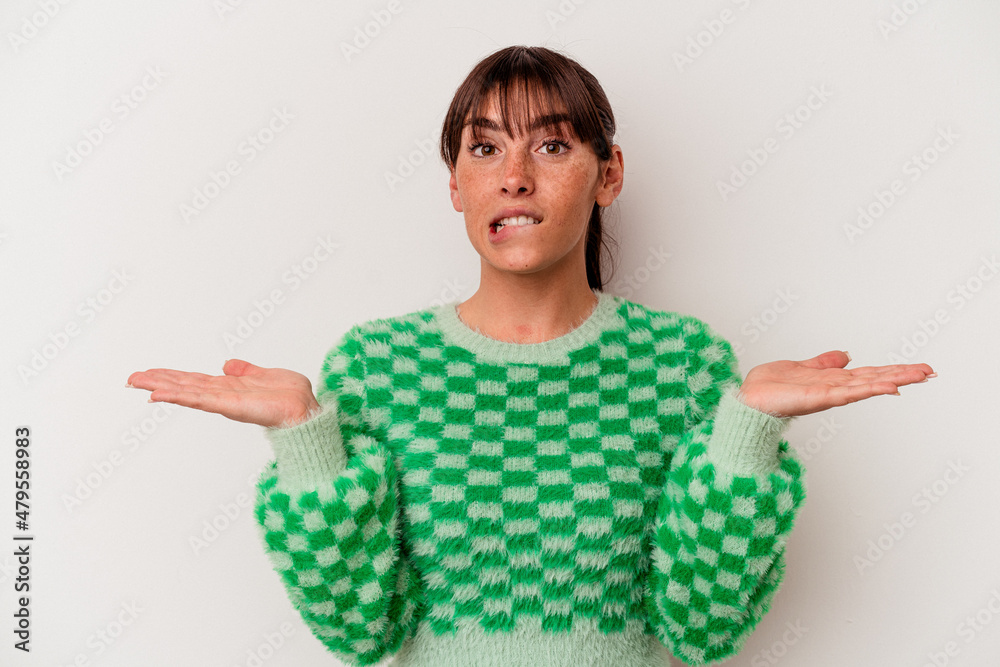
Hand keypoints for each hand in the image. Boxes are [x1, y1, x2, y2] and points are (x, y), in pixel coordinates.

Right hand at [126, 359, 321, 427]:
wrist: (305, 409)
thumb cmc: (291, 396)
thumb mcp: (265, 374)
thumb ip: (245, 370)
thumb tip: (227, 363)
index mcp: (229, 387)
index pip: (194, 381)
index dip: (172, 376)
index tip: (151, 373)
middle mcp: (222, 395)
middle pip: (184, 386)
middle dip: (158, 381)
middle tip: (131, 378)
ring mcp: (223, 401)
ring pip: (186, 393)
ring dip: (161, 388)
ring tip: (138, 383)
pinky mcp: (229, 406)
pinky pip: (199, 400)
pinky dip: (179, 397)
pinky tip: (160, 394)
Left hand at [737, 350, 934, 417]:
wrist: (748, 400)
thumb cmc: (769, 387)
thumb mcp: (801, 366)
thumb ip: (824, 362)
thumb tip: (846, 355)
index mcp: (832, 380)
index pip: (869, 374)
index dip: (892, 370)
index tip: (917, 368)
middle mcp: (835, 388)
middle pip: (875, 379)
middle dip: (902, 375)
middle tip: (931, 372)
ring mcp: (830, 394)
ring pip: (869, 385)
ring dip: (894, 380)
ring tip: (919, 376)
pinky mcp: (820, 397)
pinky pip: (850, 393)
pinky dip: (869, 389)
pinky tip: (889, 387)